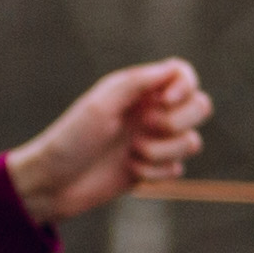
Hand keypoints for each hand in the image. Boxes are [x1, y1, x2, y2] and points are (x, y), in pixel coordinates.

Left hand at [4, 57, 211, 224]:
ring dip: (165, 150)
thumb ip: (138, 83)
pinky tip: (130, 171)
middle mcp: (150, 112)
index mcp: (138, 90)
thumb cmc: (71, 139)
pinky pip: (177, 169)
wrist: (53, 184)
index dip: (185, 85)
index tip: (165, 99)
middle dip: (180, 120)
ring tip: (133, 153)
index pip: (183, 74)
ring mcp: (153, 142)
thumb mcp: (101, 104)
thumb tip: (174, 68)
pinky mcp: (151, 170)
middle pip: (200, 106)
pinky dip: (156, 172)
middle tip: (147, 126)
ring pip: (191, 142)